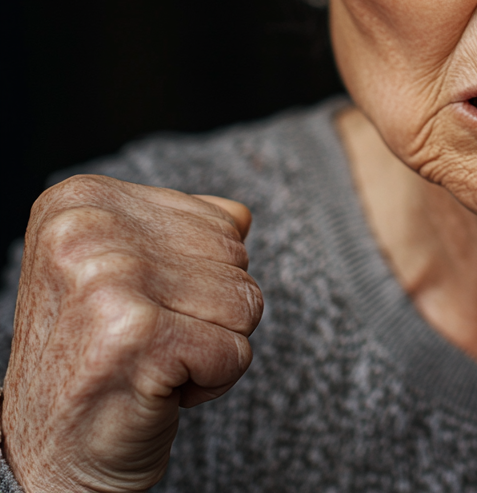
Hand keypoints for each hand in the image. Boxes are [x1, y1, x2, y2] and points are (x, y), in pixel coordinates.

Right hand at [1, 175, 262, 491]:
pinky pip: (237, 351)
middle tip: (147, 340)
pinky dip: (212, 381)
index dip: (200, 278)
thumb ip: (184, 231)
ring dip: (213, 345)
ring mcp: (109, 280)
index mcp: (82, 200)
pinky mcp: (137, 335)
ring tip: (152, 362)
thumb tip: (241, 216)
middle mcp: (86, 228)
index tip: (140, 308)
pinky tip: (157, 390)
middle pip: (236, 257)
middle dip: (209, 310)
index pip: (220, 221)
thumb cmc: (97, 358)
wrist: (49, 460)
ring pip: (244, 301)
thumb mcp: (128, 271)